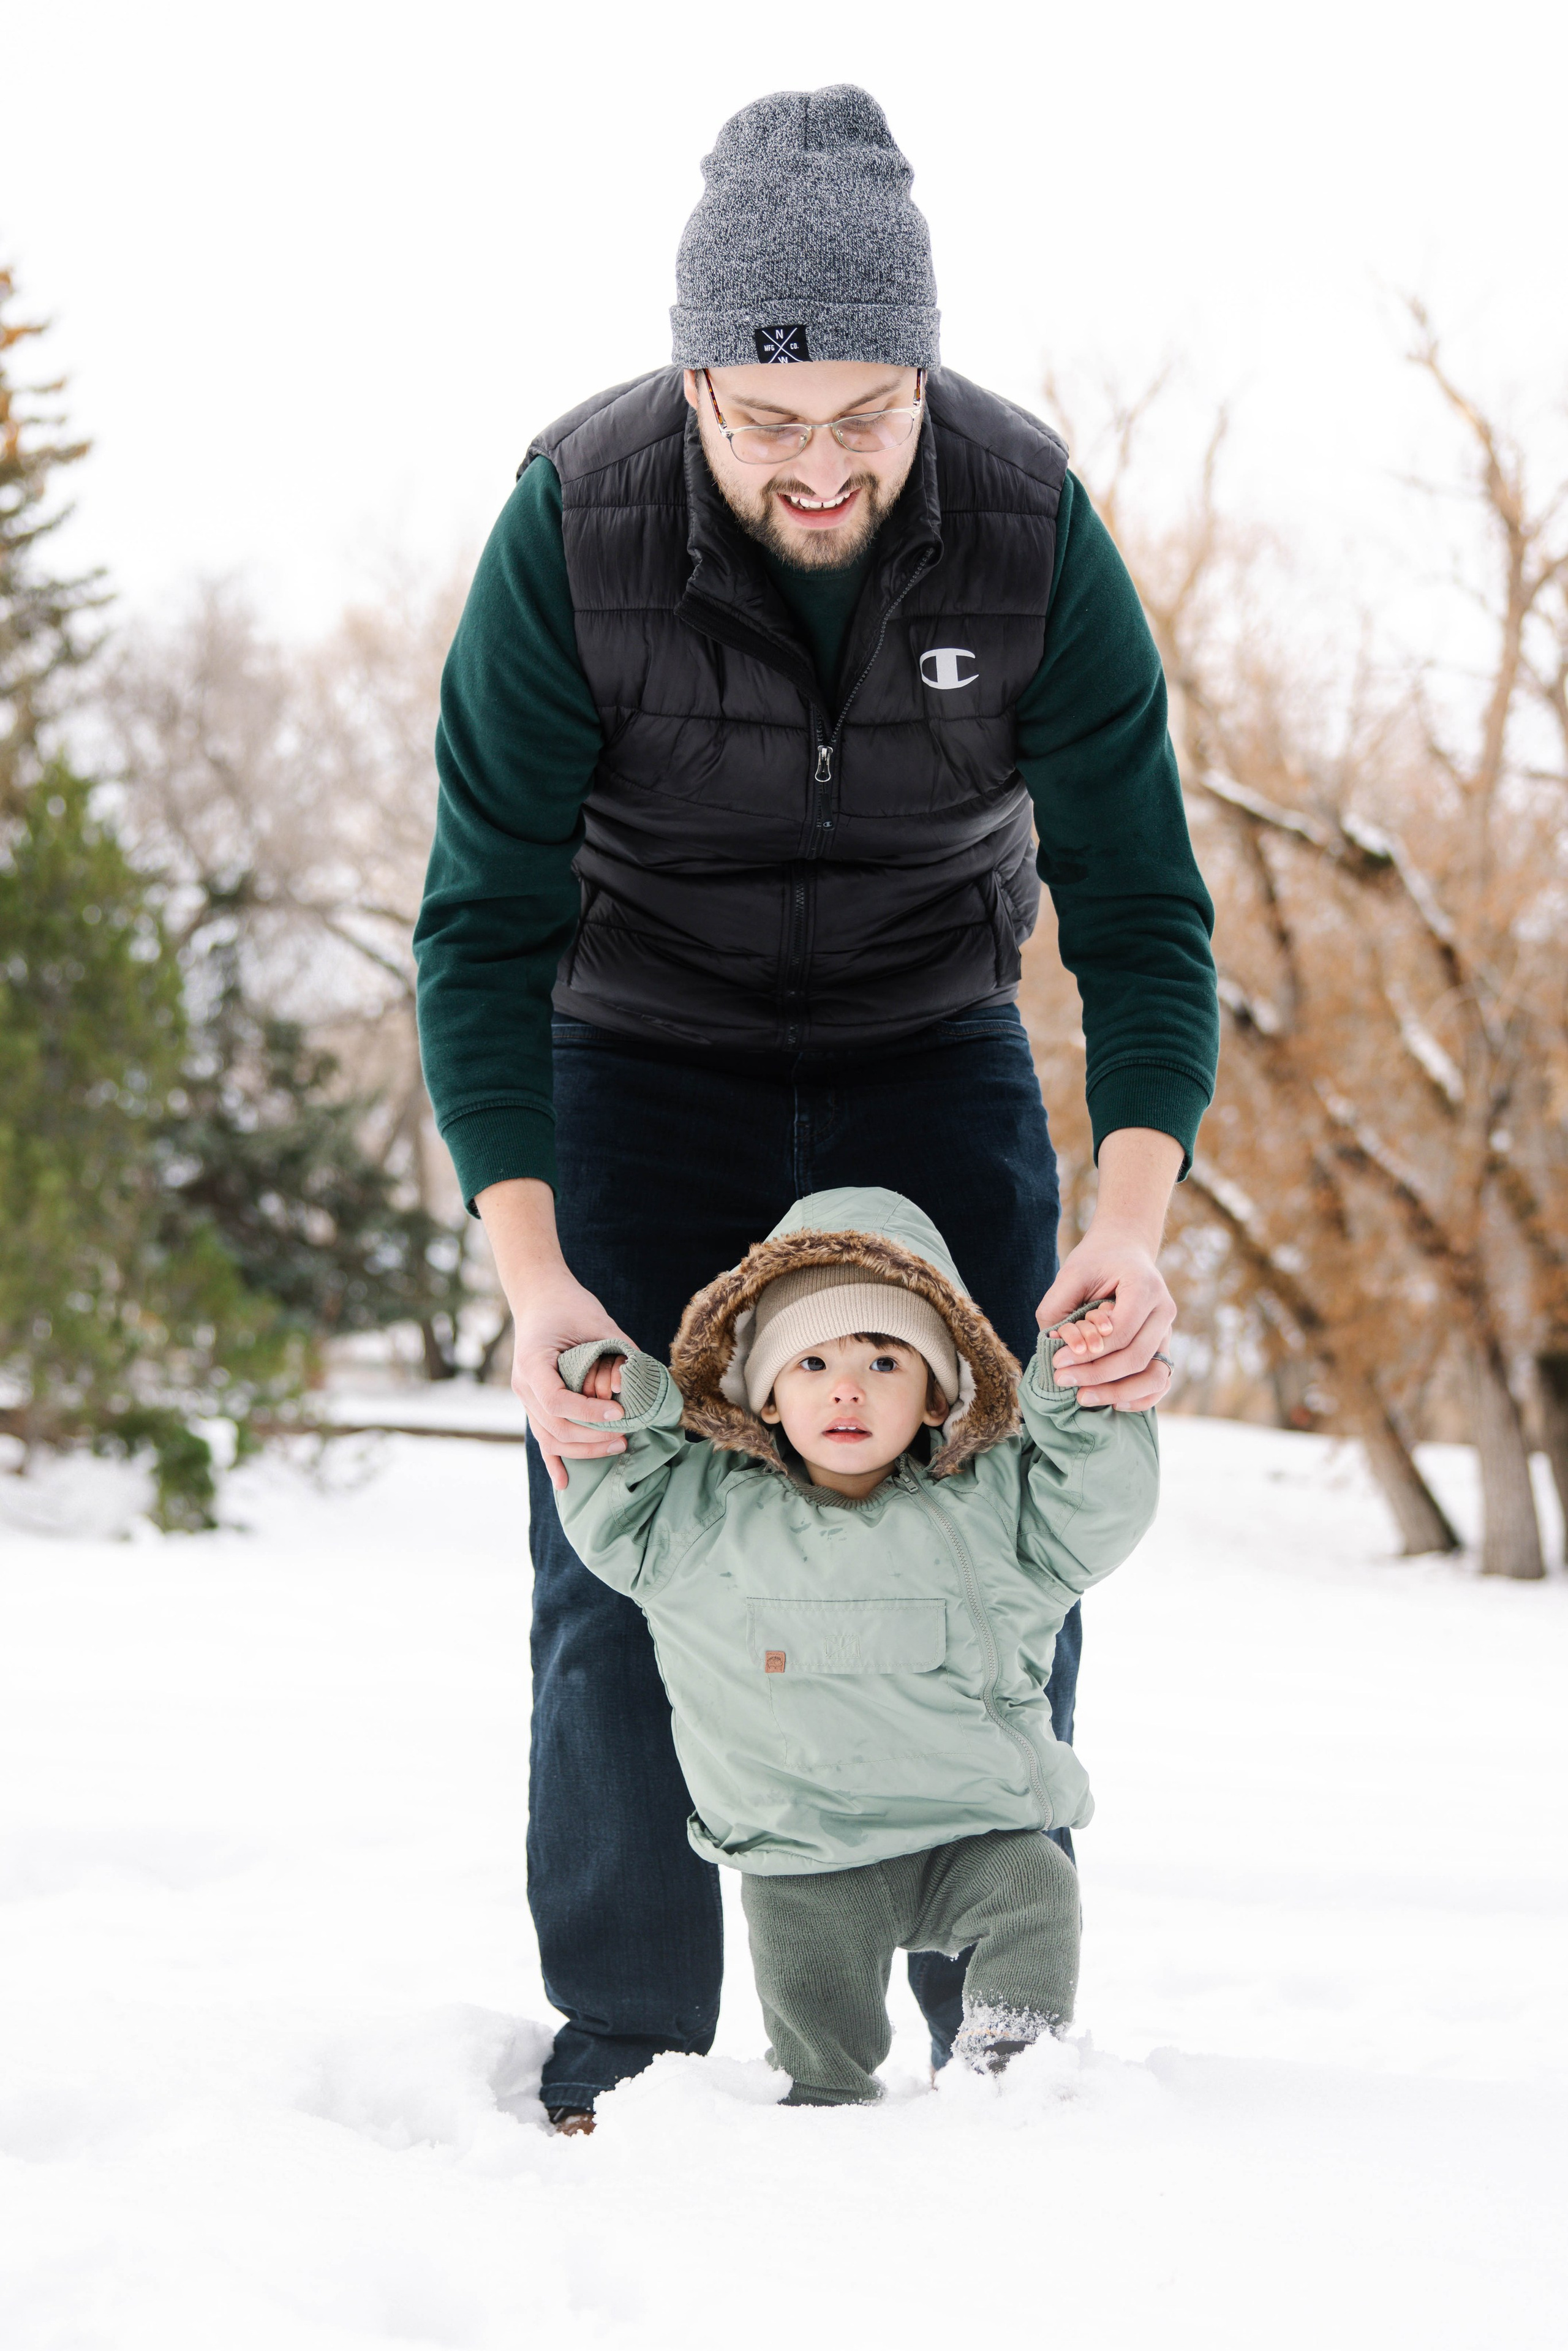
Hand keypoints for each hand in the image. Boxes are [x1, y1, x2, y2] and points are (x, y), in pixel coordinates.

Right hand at [476, 1179, 636, 1490]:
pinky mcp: (533, 1403)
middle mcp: (523, 1384)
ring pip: (549, 1438)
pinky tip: (565, 1483)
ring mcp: (525, 1397)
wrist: (540, 1296)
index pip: (558, 1400)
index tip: (619, 1413)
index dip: (589, 1413)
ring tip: (617, 1446)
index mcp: (533, 1361)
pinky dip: (553, 1461)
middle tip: (626, 1436)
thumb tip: (644, 1380)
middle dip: (592, 1437)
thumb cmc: (570, 1305)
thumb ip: (618, 1351)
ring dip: (582, 1450)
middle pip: (554, 1427)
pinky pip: (541, 1437)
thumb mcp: (596, 1321)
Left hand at [1035, 1129, 1182, 1410]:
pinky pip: (1161, 1381)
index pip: (1121, 1331)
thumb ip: (1058, 1307)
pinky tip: (1111, 1403)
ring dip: (1119, 1392)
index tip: (1057, 1361)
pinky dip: (1140, 1398)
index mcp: (1145, 1286)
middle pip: (1137, 1356)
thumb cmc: (1096, 1261)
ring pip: (1155, 1375)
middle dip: (1097, 1375)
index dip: (1088, 1352)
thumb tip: (1055, 1347)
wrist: (1125, 1250)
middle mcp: (1164, 1310)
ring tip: (1083, 1397)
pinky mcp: (1164, 1346)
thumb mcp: (1070, 1274)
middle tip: (1062, 1381)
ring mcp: (1168, 1330)